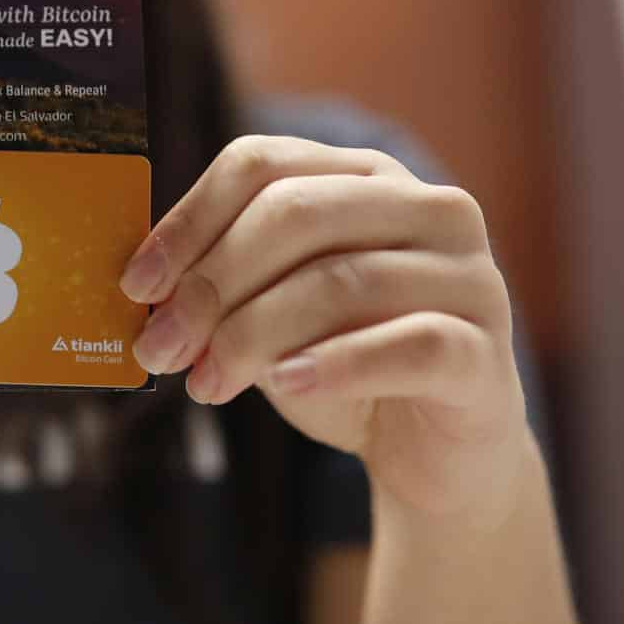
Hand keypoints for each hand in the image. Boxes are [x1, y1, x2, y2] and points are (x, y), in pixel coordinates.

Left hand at [120, 135, 530, 526]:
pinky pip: (407, 344)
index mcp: (368, 178)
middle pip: (295, 213)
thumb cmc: (341, 370)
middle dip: (211, 283)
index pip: (263, 163)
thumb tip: (141, 286)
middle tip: (160, 347)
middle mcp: (430, 209)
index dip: (188, 220)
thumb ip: (221, 285)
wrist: (433, 460)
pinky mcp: (486, 354)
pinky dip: (334, 363)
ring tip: (204, 384)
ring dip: (251, 335)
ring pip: (340, 281)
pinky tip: (283, 383)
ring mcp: (470, 278)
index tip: (137, 285)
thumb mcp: (270, 314)